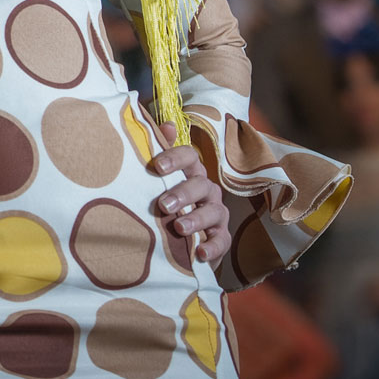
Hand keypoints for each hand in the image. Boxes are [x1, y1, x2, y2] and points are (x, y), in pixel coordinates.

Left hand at [150, 144, 231, 264]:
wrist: (179, 241)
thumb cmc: (167, 203)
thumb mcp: (159, 180)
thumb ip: (160, 152)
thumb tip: (167, 125)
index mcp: (191, 173)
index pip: (189, 157)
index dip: (175, 158)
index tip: (157, 167)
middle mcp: (207, 190)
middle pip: (200, 185)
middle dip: (183, 194)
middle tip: (163, 204)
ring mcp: (216, 213)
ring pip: (213, 212)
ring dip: (196, 219)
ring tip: (179, 227)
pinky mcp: (221, 237)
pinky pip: (222, 241)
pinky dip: (213, 247)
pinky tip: (200, 252)